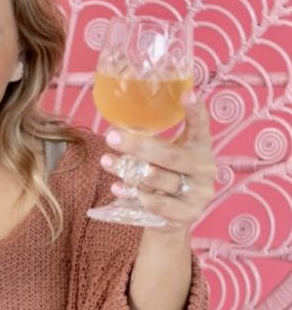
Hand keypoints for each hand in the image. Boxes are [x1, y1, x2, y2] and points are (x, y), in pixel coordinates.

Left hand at [101, 91, 216, 229]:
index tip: (186, 93)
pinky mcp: (187, 214)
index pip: (201, 127)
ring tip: (106, 161)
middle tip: (111, 136)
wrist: (173, 216)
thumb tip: (119, 124)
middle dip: (138, 146)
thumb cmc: (166, 174)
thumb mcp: (166, 154)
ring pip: (161, 180)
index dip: (195, 111)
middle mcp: (204, 169)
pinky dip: (136, 196)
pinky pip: (159, 205)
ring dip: (130, 171)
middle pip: (170, 156)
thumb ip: (153, 139)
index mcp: (199, 147)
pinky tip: (117, 188)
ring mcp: (198, 194)